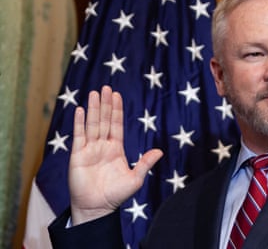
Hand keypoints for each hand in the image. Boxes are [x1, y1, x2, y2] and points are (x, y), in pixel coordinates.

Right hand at [69, 85, 162, 224]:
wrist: (97, 208)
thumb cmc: (116, 195)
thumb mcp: (135, 178)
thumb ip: (145, 163)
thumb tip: (160, 151)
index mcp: (116, 149)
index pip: (116, 125)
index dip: (116, 110)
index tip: (116, 95)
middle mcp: (102, 146)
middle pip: (104, 120)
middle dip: (105, 104)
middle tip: (106, 87)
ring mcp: (89, 149)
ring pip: (92, 124)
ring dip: (92, 109)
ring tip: (94, 93)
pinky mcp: (77, 155)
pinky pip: (79, 136)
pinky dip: (79, 122)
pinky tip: (80, 110)